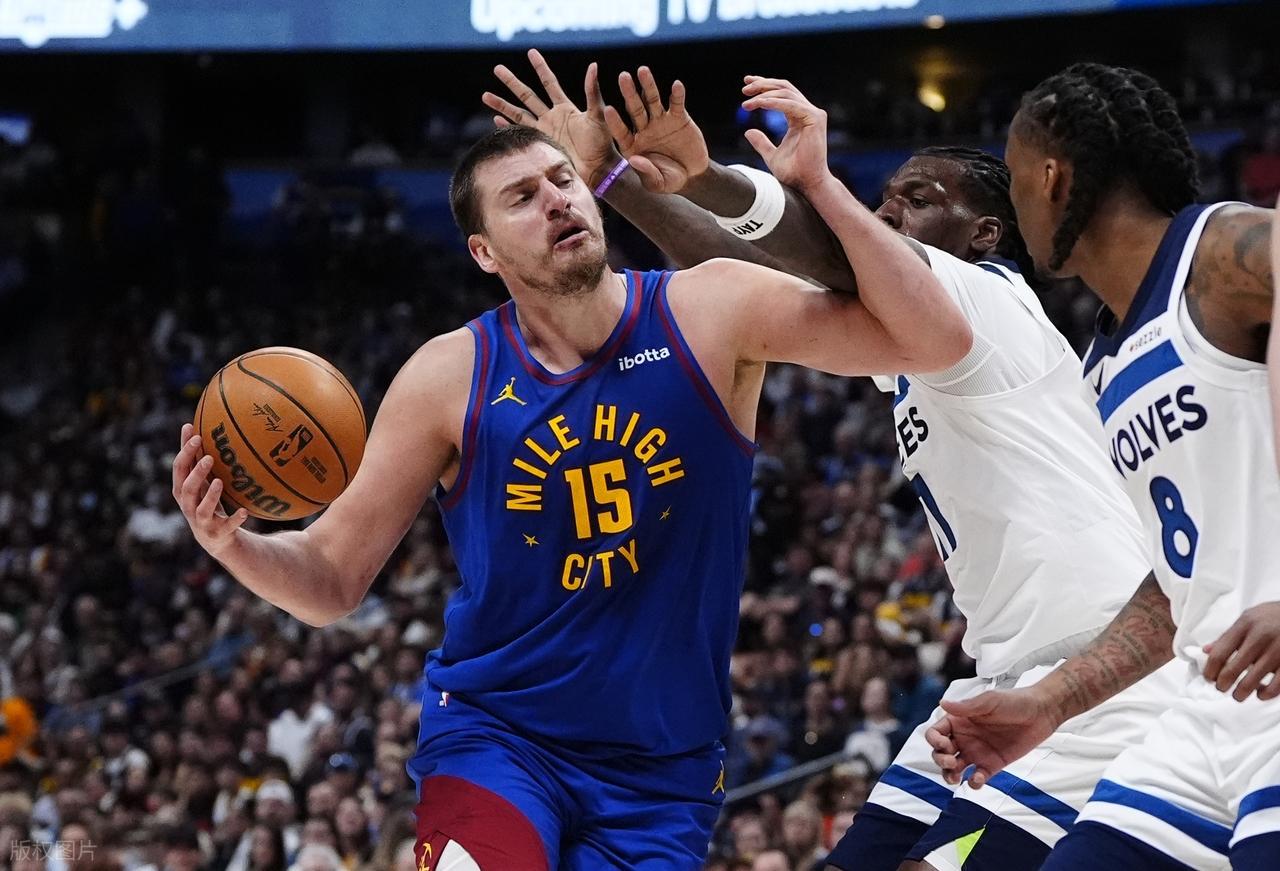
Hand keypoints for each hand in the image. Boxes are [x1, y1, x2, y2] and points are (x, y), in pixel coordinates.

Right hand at [172, 422, 247, 557]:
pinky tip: (244, 512)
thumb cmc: (207, 502)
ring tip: (219, 481)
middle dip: (195, 473)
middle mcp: (188, 506)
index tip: (194, 432)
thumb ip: (196, 457)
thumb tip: (191, 424)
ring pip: (202, 509)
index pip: (179, 468)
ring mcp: (202, 521)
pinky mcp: (218, 534)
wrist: (218, 539)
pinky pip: (226, 526)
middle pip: (186, 488)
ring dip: (210, 495)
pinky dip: (234, 519)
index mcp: (183, 490)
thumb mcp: (202, 480)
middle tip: (208, 457)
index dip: (184, 452)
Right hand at [482, 49, 618, 188]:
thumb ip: (592, 91)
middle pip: (527, 95)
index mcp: (565, 108)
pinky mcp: (541, 146)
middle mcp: (551, 118)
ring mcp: (544, 132)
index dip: (540, 68)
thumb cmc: (602, 143)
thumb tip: (593, 65)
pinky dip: (507, 127)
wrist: (598, 169)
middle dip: (511, 82)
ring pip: (518, 114)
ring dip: (502, 105)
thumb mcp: (598, 114)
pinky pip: (521, 134)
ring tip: (485, 95)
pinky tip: (496, 120)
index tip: (531, 52)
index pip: (549, 83)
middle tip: (497, 69)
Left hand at [604, 66, 708, 193]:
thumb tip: (634, 160)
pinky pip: (676, 104)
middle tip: (623, 77)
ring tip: (642, 70)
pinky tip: (676, 85)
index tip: (608, 110)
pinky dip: (677, 95)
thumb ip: (646, 172)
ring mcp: (660, 121)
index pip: (621, 131)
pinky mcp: (678, 117)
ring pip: (652, 100)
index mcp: (633, 145)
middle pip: (634, 109)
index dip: (615, 121)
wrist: (692, 175)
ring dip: (648, 86)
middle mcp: (644, 129)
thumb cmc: (670, 180)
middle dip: (629, 93)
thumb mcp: (658, 182)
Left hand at [740, 76, 830, 192]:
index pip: (781, 94)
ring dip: (765, 94)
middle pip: (784, 88)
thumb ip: (761, 143)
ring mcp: (813, 114)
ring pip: (786, 93)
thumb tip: (748, 132)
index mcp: (798, 117)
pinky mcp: (815, 119)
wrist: (806, 184)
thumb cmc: (793, 173)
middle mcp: (807, 112)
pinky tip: (759, 103)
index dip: (764, 87)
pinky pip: (791, 105)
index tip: (745, 86)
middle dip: (763, 84)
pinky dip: (774, 103)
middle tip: (744, 88)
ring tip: (747, 101)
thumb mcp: (771, 155)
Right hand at [926, 687, 1057, 787]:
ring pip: (954, 769)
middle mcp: (964, 738)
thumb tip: (942, 703)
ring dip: (949, 775)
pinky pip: (976, 778)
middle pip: (940, 753)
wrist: (1041, 714)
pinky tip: (978, 778)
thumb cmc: (1014, 701)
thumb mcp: (989, 701)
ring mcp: (977, 753)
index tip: (944, 744)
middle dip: (940, 760)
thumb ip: (967, 706)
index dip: (933, 741)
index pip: (935, 733)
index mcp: (958, 721)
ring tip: (956, 777)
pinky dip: (974, 782)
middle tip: (951, 762)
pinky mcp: (991, 765)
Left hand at [1203, 603, 1279, 700]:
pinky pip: (1276, 685)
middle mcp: (1260, 637)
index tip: (1209, 678)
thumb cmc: (1272, 616)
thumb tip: (1206, 651)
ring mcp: (1277, 651)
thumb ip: (1228, 636)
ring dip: (1241, 693)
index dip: (1210, 670)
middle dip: (1222, 684)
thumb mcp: (1248, 618)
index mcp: (1245, 625)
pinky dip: (1265, 694)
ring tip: (1238, 695)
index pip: (1219, 653)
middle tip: (1221, 688)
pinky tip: (1261, 693)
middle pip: (1232, 669)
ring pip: (1252, 680)